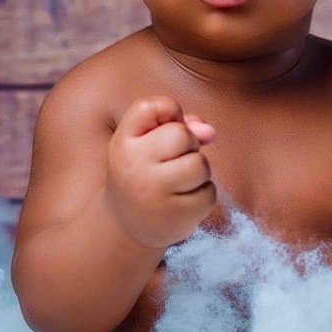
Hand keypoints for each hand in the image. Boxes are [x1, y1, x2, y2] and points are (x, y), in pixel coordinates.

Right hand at [104, 96, 216, 249]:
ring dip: (198, 171)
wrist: (127, 224)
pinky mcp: (176, 216)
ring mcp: (154, 194)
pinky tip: (183, 202)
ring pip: (200, 165)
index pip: (150, 107)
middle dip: (188, 145)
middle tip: (171, 161)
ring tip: (178, 182)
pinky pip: (209, 193)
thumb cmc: (144, 171)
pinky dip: (203, 195)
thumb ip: (179, 124)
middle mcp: (133, 167)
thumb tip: (210, 132)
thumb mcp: (147, 141)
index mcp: (122, 142)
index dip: (169, 112)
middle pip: (182, 135)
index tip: (161, 130)